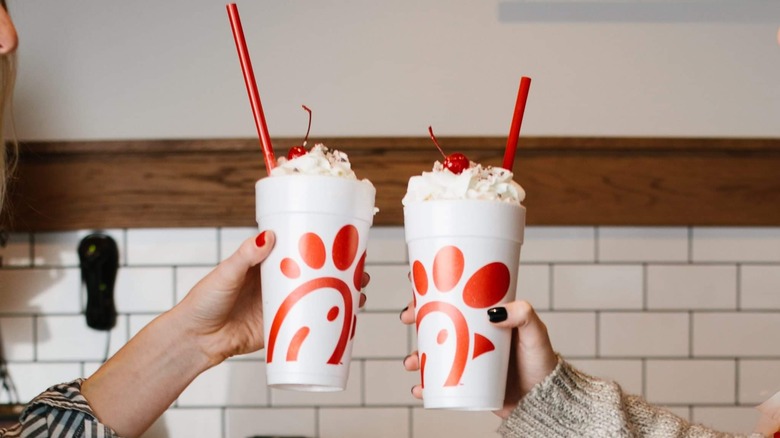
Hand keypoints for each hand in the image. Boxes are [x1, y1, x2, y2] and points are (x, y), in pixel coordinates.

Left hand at [174, 231, 369, 365]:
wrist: (194, 340)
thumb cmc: (204, 301)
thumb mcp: (226, 274)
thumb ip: (244, 257)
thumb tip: (267, 237)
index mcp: (267, 264)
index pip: (300, 250)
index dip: (323, 246)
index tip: (346, 243)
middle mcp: (278, 283)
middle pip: (316, 274)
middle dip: (341, 273)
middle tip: (362, 273)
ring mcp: (282, 306)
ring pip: (317, 299)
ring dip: (340, 297)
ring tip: (360, 296)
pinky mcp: (280, 329)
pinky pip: (308, 325)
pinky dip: (327, 323)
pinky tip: (345, 322)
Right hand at [400, 300, 557, 418]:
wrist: (544, 399)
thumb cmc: (542, 361)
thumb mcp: (535, 332)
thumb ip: (522, 314)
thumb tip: (493, 312)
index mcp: (484, 315)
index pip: (455, 294)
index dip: (431, 286)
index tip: (413, 281)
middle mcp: (471, 333)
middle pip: (435, 319)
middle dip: (415, 316)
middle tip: (406, 317)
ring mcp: (465, 357)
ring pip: (431, 351)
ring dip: (415, 355)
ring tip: (411, 362)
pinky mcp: (464, 381)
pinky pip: (437, 382)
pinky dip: (425, 385)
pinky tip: (420, 388)